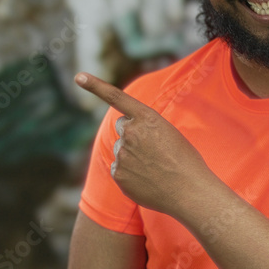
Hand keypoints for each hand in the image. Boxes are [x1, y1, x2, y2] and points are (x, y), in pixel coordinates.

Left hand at [75, 72, 216, 216]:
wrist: (190, 192)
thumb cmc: (185, 162)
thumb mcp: (169, 134)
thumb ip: (145, 129)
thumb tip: (124, 140)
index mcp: (147, 118)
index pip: (117, 97)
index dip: (95, 86)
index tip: (79, 77)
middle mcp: (131, 132)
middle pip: (122, 127)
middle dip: (132, 133)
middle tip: (153, 149)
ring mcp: (123, 154)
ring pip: (122, 150)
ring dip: (133, 156)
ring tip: (155, 168)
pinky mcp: (118, 174)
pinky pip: (119, 169)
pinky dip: (129, 174)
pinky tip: (147, 180)